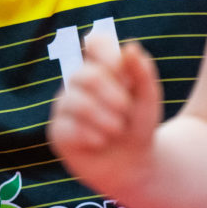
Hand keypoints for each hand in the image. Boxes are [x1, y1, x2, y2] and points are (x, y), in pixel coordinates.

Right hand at [48, 34, 162, 196]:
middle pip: (86, 74)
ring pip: (76, 101)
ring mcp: (65, 105)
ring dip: (105, 119)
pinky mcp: (58, 131)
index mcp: (101, 67)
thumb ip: (143, 72)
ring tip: (117, 129)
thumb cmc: (138, 125)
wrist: (133, 165)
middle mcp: (79, 82)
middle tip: (126, 111)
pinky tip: (101, 143)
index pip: (95, 42)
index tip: (122, 72)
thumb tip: (130, 46)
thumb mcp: (148, 99)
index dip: (107, 54)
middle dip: (113, 96)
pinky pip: (70, 128)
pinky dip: (93, 137)